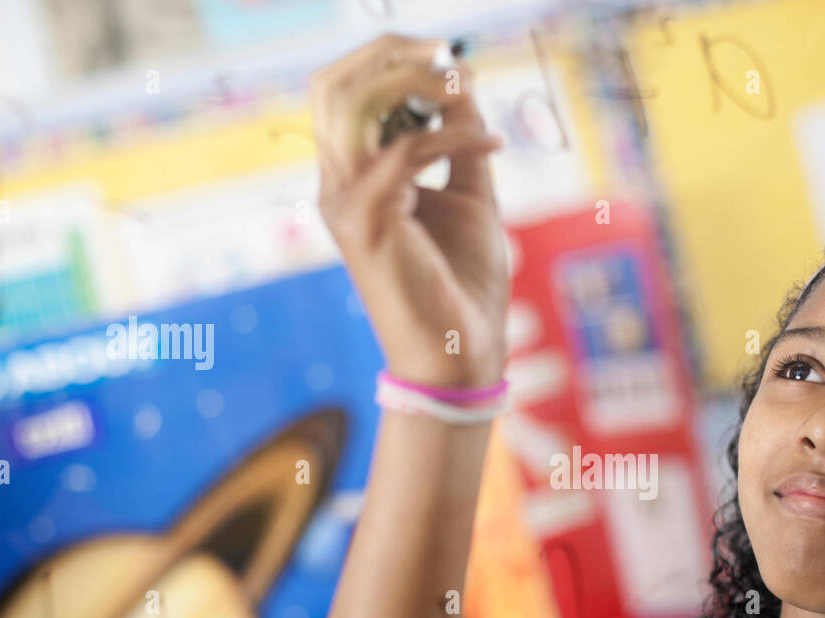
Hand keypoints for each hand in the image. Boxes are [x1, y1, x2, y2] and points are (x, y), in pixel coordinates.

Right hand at [310, 34, 509, 386]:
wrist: (460, 357)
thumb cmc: (463, 286)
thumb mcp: (468, 197)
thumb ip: (461, 141)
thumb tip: (463, 84)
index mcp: (354, 177)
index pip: (344, 92)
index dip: (389, 59)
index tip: (449, 59)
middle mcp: (337, 185)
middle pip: (332, 85)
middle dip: (390, 53)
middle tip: (448, 53)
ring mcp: (344, 203)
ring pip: (350, 104)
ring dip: (413, 81)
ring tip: (464, 86)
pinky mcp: (366, 223)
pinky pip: (402, 152)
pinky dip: (452, 138)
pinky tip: (493, 145)